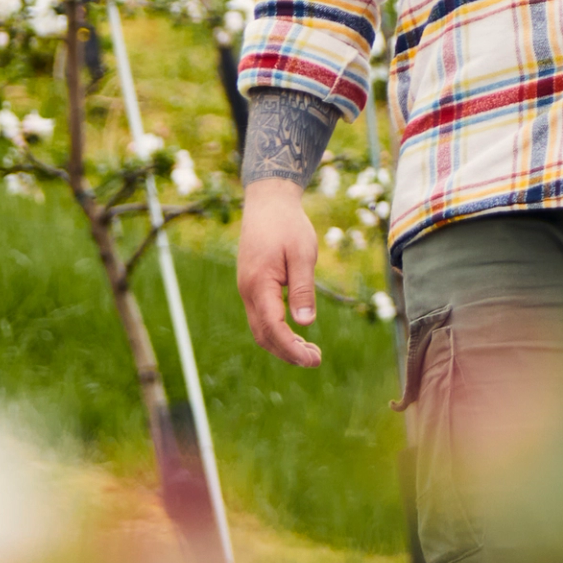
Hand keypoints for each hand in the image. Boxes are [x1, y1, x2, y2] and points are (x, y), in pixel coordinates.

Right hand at [236, 178, 322, 368]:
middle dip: (288, 353)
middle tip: (316, 360)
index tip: (313, 360)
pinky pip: (261, 316)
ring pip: (260, 328)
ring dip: (282, 344)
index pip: (273, 329)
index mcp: (259, 284)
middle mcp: (247, 290)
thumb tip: (306, 323)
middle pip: (263, 335)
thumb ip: (303, 288)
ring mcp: (247, 288)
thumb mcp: (303, 254)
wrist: (268, 201)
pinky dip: (277, 330)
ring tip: (310, 351)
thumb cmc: (288, 224)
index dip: (292, 349)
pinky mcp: (251, 285)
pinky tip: (297, 332)